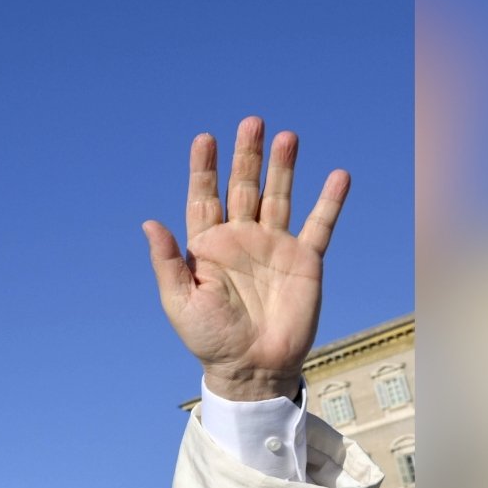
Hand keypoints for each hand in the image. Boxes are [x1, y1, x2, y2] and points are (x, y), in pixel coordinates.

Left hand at [142, 117, 350, 401]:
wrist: (251, 366)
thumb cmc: (209, 337)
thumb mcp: (179, 300)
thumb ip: (167, 261)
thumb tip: (149, 222)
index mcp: (207, 245)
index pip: (204, 197)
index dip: (204, 168)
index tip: (204, 138)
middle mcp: (241, 238)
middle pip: (244, 187)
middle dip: (246, 155)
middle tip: (252, 122)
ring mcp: (274, 246)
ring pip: (279, 196)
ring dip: (283, 167)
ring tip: (287, 136)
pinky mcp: (305, 261)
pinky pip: (319, 225)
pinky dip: (329, 201)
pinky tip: (338, 176)